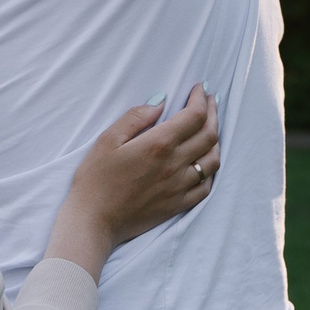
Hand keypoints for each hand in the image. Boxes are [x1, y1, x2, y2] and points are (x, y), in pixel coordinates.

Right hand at [42, 87, 222, 277]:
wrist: (93, 221)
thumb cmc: (95, 179)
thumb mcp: (107, 139)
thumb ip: (136, 117)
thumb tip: (160, 101)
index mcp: (158, 144)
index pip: (193, 116)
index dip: (201, 99)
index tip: (201, 89)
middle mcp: (175, 165)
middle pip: (209, 134)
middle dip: (213, 113)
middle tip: (211, 101)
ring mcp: (179, 187)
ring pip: (212, 160)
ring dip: (216, 140)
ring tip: (210, 128)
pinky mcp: (178, 205)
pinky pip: (206, 186)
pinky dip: (211, 170)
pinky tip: (205, 162)